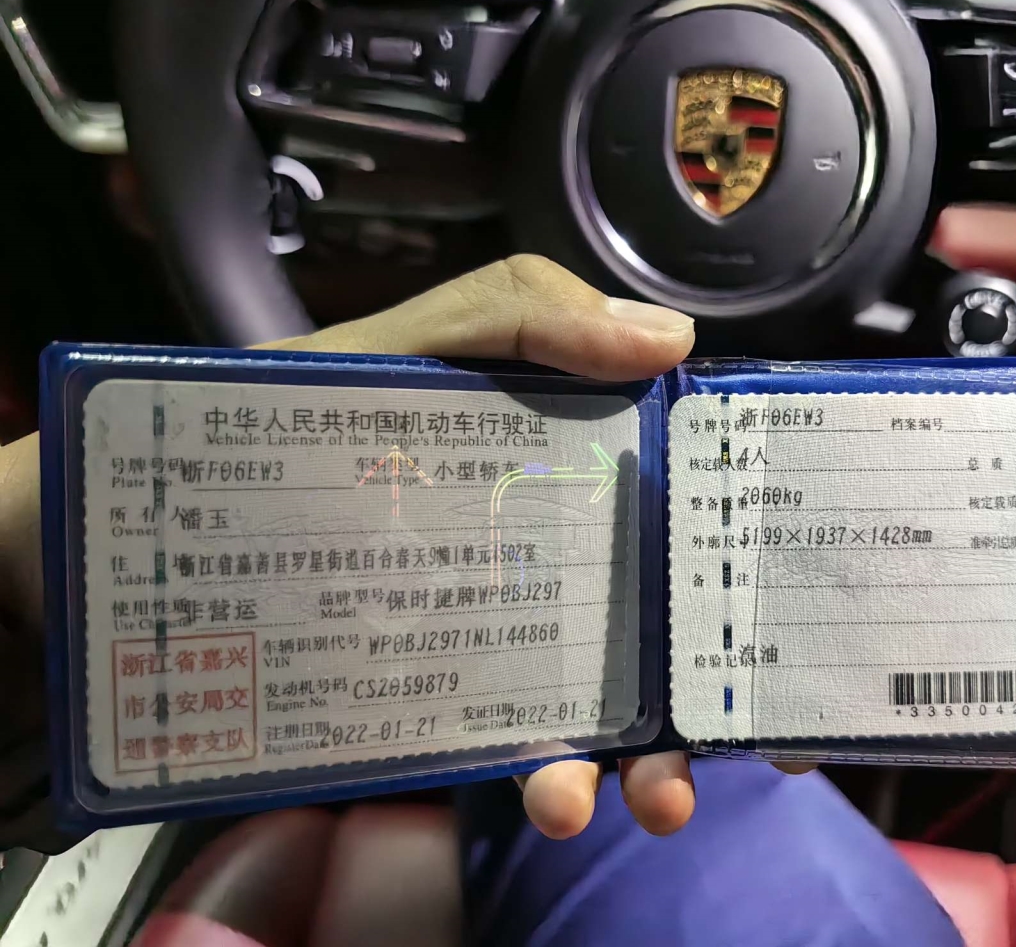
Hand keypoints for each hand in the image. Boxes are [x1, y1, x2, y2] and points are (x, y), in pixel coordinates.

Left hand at [1, 256, 708, 844]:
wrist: (145, 529)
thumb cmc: (280, 423)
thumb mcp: (400, 345)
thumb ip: (517, 314)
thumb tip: (669, 340)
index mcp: (563, 465)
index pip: (677, 502)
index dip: (739, 550)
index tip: (780, 597)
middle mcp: (547, 558)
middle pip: (660, 622)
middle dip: (711, 685)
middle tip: (737, 733)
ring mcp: (496, 637)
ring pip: (608, 704)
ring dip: (650, 760)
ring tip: (646, 792)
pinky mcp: (441, 706)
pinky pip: (518, 751)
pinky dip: (553, 780)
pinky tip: (554, 790)